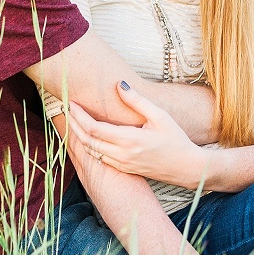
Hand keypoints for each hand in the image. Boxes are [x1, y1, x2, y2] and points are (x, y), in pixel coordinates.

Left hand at [69, 83, 204, 187]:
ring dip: (78, 137)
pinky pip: (99, 158)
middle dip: (73, 125)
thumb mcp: (160, 116)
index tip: (72, 103)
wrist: (187, 168)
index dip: (80, 115)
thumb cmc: (176, 140)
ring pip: (91, 152)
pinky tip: (86, 137)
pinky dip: (89, 147)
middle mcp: (122, 155)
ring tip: (72, 121)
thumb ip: (137, 101)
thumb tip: (119, 84)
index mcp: (129, 140)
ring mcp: (122, 164)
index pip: (94, 128)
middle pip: (87, 141)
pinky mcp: (124, 170)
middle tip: (66, 110)